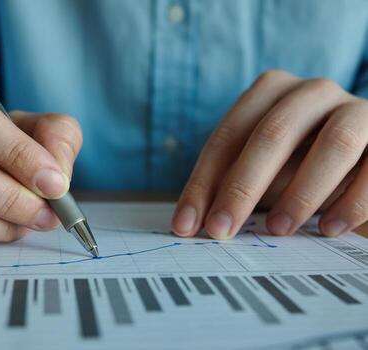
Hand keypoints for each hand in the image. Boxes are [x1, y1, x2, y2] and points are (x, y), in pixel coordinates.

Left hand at [172, 70, 367, 238]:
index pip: (228, 137)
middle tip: (220, 230)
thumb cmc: (301, 161)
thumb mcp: (264, 168)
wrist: (363, 151)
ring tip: (277, 230)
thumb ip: (233, 185)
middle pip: (272, 134)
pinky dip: (353, 201)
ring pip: (334, 143)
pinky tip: (330, 229)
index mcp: (271, 91)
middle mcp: (312, 91)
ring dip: (302, 192)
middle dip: (241, 187)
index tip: (185, 226)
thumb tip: (193, 224)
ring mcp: (357, 108)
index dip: (203, 183)